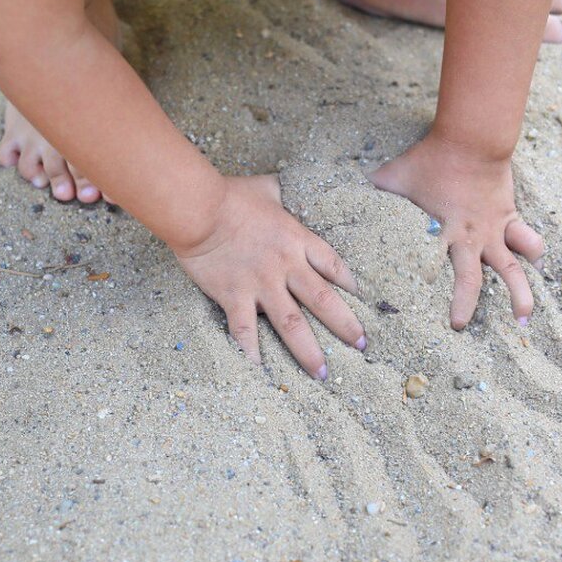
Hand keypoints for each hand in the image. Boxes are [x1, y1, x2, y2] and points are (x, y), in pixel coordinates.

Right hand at [173, 175, 366, 378]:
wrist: (199, 209)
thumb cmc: (231, 195)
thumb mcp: (267, 188)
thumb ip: (281, 193)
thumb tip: (283, 187)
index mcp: (297, 239)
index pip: (333, 265)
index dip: (350, 283)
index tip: (363, 300)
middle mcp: (287, 267)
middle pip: (324, 301)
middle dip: (345, 326)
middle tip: (361, 346)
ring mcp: (262, 285)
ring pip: (293, 325)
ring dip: (309, 351)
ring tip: (322, 374)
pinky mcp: (235, 297)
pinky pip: (245, 332)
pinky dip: (252, 353)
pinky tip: (261, 373)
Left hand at [369, 133, 544, 329]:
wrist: (472, 140)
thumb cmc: (430, 158)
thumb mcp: (393, 175)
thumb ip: (373, 188)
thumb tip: (344, 190)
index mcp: (439, 232)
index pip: (431, 272)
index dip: (423, 292)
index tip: (417, 312)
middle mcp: (469, 237)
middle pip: (471, 280)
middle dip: (467, 306)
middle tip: (462, 328)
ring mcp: (493, 229)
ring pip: (512, 268)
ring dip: (520, 294)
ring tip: (524, 318)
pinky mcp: (509, 216)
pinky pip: (528, 240)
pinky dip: (534, 253)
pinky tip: (537, 268)